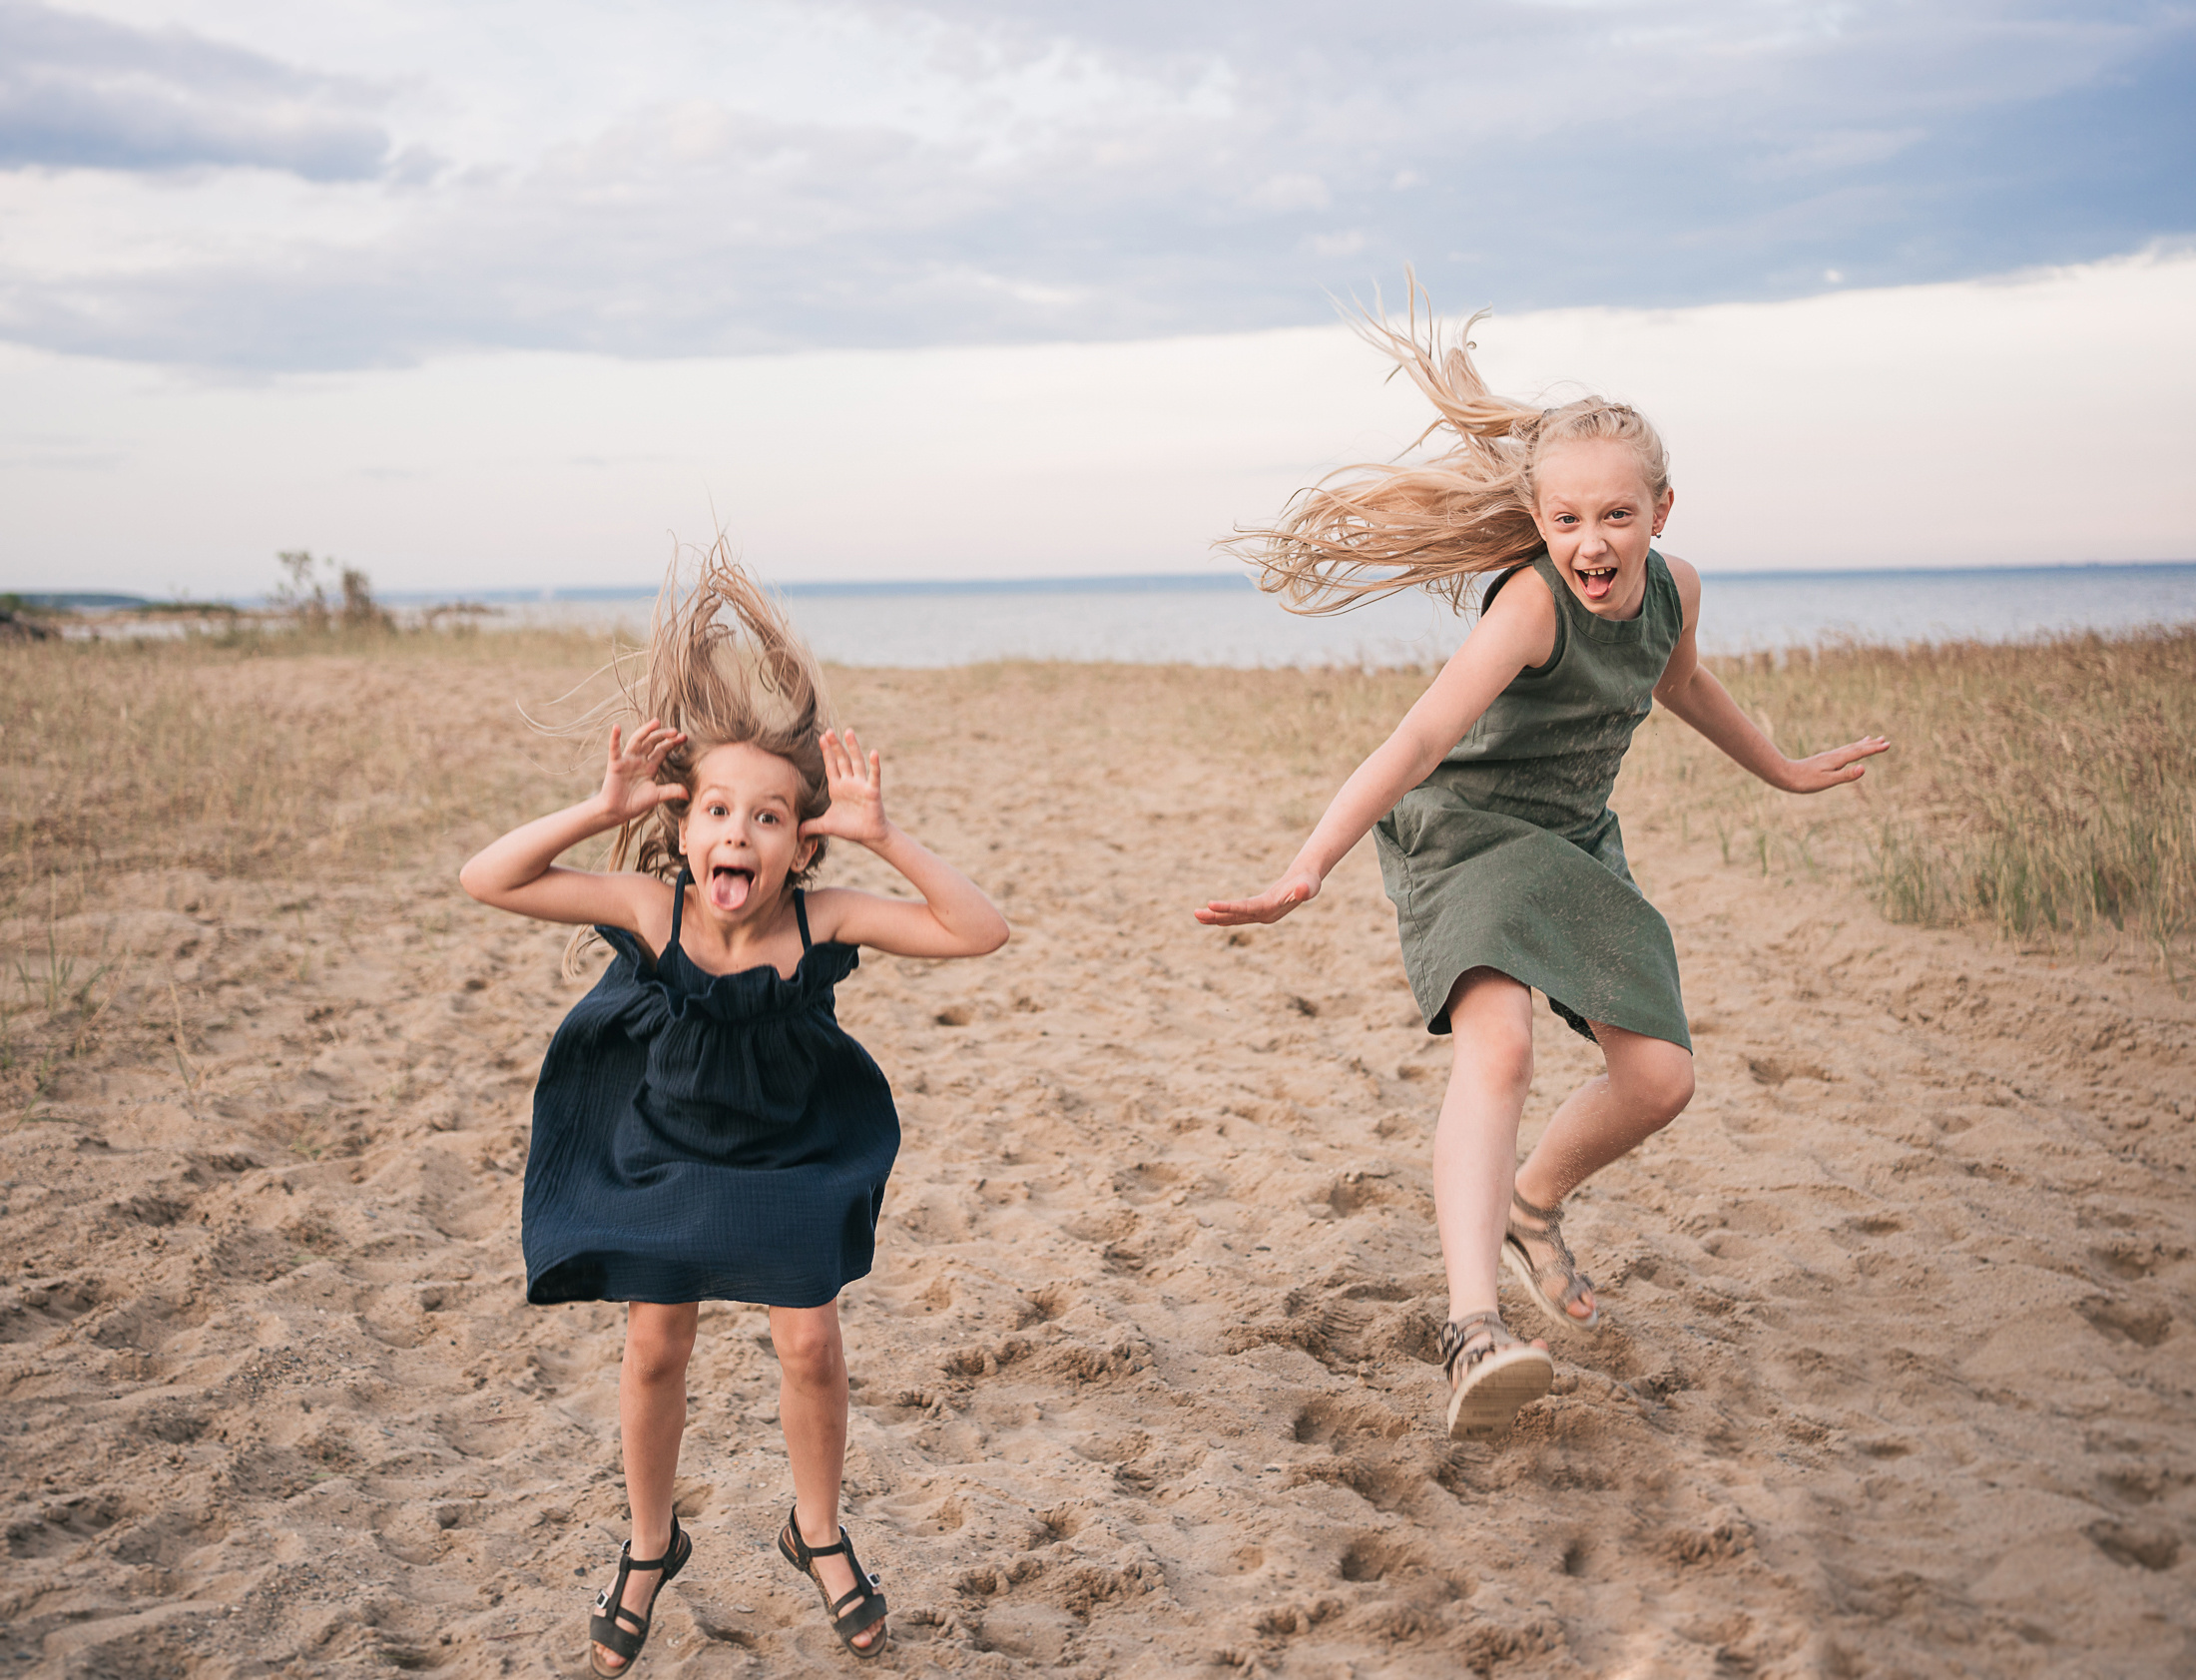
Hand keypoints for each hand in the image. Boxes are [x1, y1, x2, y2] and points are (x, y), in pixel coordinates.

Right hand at [597, 719, 685, 822]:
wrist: (617, 812)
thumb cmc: (635, 804)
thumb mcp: (657, 796)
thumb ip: (672, 791)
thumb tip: (688, 794)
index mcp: (650, 766)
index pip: (662, 750)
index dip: (672, 743)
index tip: (684, 736)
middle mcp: (639, 760)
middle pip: (652, 742)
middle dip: (663, 735)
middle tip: (675, 730)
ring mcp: (627, 761)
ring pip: (637, 741)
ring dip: (645, 731)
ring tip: (656, 722)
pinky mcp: (615, 764)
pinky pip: (614, 749)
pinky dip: (614, 738)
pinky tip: (617, 727)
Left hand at [801, 728, 891, 845]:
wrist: (869, 836)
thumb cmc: (850, 828)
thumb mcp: (825, 826)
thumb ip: (810, 826)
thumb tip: (795, 834)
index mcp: (837, 788)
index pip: (830, 766)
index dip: (826, 752)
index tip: (821, 738)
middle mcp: (849, 783)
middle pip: (841, 760)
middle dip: (835, 745)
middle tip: (829, 731)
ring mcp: (861, 785)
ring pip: (856, 762)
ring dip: (853, 747)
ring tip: (848, 732)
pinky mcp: (872, 791)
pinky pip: (874, 776)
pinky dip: (874, 765)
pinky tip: (873, 752)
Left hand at [1194, 869, 1321, 926]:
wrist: (1306, 883)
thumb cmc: (1307, 882)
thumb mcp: (1309, 884)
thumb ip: (1306, 889)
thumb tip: (1302, 890)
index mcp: (1270, 909)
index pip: (1246, 909)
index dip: (1229, 908)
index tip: (1210, 905)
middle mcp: (1262, 916)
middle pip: (1235, 917)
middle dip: (1215, 916)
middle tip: (1195, 914)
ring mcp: (1258, 915)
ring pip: (1233, 918)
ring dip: (1214, 917)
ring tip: (1195, 915)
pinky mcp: (1256, 912)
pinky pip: (1235, 916)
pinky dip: (1222, 916)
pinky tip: (1209, 916)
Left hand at [1779, 734, 1889, 792]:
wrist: (1785, 775)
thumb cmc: (1806, 781)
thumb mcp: (1828, 780)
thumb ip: (1846, 775)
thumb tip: (1864, 768)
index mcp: (1838, 759)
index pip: (1860, 752)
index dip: (1874, 749)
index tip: (1888, 744)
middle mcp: (1835, 755)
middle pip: (1857, 747)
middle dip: (1871, 744)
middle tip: (1885, 739)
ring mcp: (1829, 756)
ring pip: (1850, 748)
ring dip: (1862, 744)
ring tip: (1871, 739)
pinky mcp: (1824, 760)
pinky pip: (1842, 751)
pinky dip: (1850, 748)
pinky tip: (1848, 750)